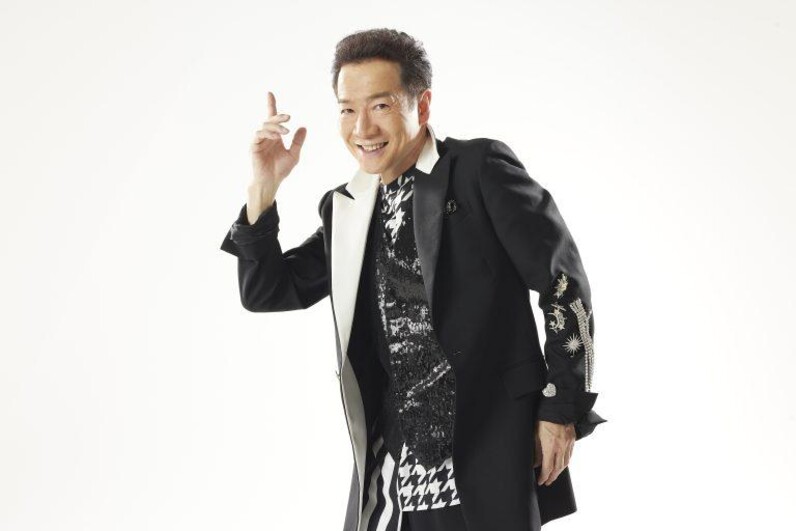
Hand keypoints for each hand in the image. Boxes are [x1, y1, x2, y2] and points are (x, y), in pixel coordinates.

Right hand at [246, 91, 307, 222]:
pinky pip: (258, 135)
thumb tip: (303, 127)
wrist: (271, 182)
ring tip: (286, 132)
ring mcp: (259, 140)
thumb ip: (298, 141)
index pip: (272, 118)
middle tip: (288, 116)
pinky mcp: (253, 146)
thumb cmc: (280, 170)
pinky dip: (267, 133)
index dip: (271, 105)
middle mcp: (266, 136)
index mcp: (275, 136)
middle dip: (278, 116)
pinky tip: (276, 137)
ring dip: (275, 126)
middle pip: (269, 120)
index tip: (269, 93)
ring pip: (264, 126)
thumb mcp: (294, 154)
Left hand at [533, 419, 575, 485]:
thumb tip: (535, 462)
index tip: (540, 481)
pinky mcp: (572, 440)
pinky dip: (566, 462)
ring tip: (554, 475)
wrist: (557, 407)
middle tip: (547, 482)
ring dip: (559, 472)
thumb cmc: (544, 419)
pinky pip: (570, 455)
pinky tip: (562, 464)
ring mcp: (568, 444)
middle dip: (552, 477)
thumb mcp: (535, 434)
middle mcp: (561, 447)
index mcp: (550, 446)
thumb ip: (536, 450)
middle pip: (557, 468)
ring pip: (565, 463)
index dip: (543, 476)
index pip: (547, 467)